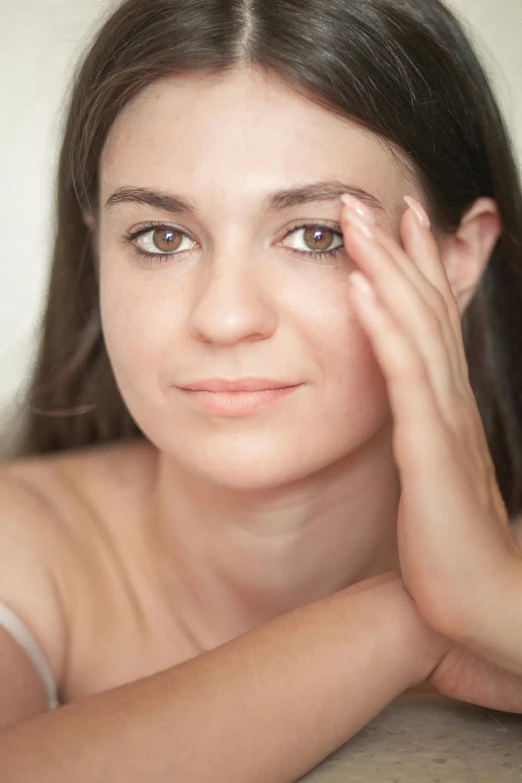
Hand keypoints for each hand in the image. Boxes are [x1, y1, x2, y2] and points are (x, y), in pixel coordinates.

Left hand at [339, 193, 521, 642]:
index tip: (397, 219)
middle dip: (400, 248)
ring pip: (416, 327)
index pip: (433, 320)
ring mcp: (444, 420)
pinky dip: (382, 328)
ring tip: (360, 220)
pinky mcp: (430, 449)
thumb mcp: (434, 468)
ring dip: (388, 268)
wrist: (477, 595)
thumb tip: (405, 403)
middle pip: (427, 308)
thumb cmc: (450, 537)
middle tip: (371, 197)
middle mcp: (451, 400)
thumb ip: (423, 428)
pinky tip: (362, 289)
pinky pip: (403, 376)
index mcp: (449, 402)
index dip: (417, 267)